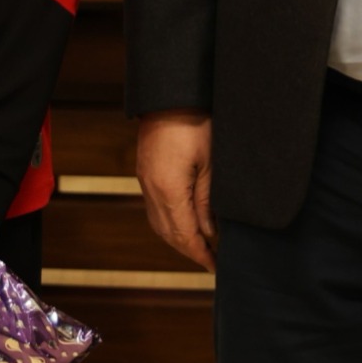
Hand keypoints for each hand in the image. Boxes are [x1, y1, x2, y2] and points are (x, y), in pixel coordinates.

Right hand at [136, 111, 216, 270]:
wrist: (170, 95)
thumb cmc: (196, 123)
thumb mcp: (210, 163)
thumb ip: (207, 201)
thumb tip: (209, 232)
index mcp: (169, 190)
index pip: (184, 235)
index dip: (201, 254)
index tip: (215, 267)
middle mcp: (152, 190)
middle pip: (169, 234)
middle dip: (190, 251)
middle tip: (211, 262)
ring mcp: (146, 181)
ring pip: (159, 224)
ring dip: (178, 239)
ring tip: (200, 247)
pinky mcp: (145, 173)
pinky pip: (155, 209)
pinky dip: (170, 223)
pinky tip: (184, 223)